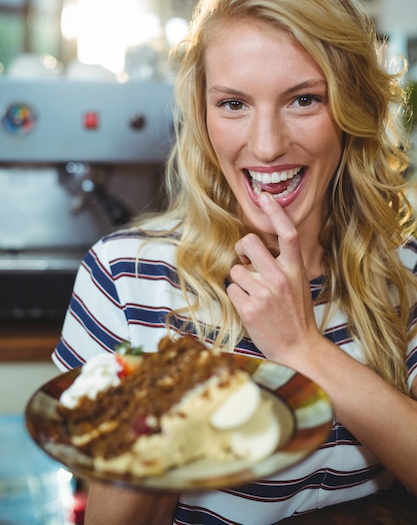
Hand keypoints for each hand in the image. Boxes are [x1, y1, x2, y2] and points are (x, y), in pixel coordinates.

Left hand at [227, 192, 320, 366]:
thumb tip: (259, 244)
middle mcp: (281, 277)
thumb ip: (282, 263)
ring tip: (255, 295)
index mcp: (295, 268)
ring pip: (236, 269)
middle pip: (249, 242)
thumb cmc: (296, 313)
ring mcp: (264, 293)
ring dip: (240, 280)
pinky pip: (231, 289)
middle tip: (245, 260)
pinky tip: (250, 308)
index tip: (264, 196)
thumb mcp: (298, 282)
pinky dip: (237, 297)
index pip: (287, 233)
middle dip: (242, 249)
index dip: (276, 212)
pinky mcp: (249, 308)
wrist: (300, 348)